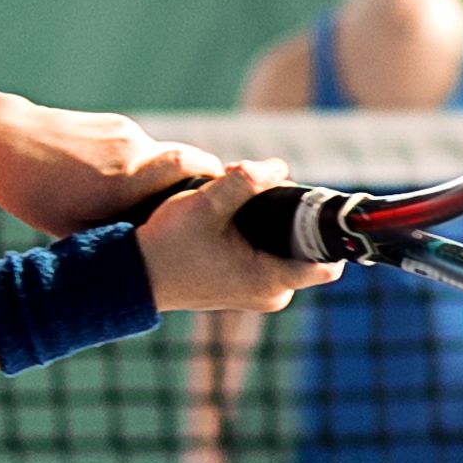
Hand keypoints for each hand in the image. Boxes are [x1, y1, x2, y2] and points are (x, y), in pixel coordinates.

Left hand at [0, 98, 211, 235]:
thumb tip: (153, 250)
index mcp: (128, 179)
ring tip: (162, 208)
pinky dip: (145, 169)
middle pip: (191, 163)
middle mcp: (134, 150)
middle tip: (211, 212)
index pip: (198, 175)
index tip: (233, 212)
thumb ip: (120, 235)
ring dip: (170, 181)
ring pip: (165, 157)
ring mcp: (125, 133)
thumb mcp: (75, 229)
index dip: (220, 191)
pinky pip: (143, 149)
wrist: (2, 140)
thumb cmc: (33, 193)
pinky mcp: (114, 124)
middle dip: (206, 185)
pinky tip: (125, 188)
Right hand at [137, 161, 332, 315]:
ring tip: (238, 206)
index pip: (329, 263)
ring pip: (287, 250)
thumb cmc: (168, 244)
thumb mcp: (206, 204)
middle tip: (260, 193)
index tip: (315, 205)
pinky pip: (271, 258)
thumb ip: (245, 181)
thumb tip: (278, 167)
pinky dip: (261, 236)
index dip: (329, 232)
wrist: (134, 274)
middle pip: (307, 248)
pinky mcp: (246, 289)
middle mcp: (271, 294)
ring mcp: (259, 295)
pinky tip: (233, 221)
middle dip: (292, 217)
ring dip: (274, 224)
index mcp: (269, 280)